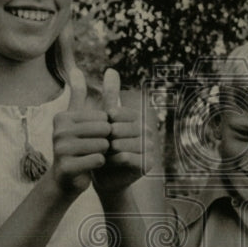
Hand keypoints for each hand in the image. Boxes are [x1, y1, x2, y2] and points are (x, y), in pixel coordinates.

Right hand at [49, 67, 109, 194]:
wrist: (65, 179)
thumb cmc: (75, 146)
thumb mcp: (75, 118)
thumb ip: (77, 93)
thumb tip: (76, 68)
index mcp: (63, 117)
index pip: (102, 117)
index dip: (105, 128)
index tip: (93, 136)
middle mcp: (58, 131)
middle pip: (103, 130)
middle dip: (106, 140)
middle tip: (95, 148)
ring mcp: (60, 150)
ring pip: (102, 145)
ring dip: (103, 152)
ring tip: (92, 155)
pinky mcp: (66, 167)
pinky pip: (98, 160)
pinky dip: (100, 163)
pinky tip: (91, 165)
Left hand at [92, 68, 152, 195]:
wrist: (105, 177)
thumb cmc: (103, 147)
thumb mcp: (104, 120)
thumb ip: (110, 95)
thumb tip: (111, 69)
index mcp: (137, 118)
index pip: (116, 113)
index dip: (103, 123)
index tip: (98, 132)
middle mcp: (147, 131)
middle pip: (119, 129)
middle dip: (104, 138)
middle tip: (99, 145)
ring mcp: (149, 148)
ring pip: (121, 143)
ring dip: (107, 150)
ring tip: (102, 154)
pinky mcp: (147, 164)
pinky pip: (126, 158)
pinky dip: (112, 161)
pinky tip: (107, 163)